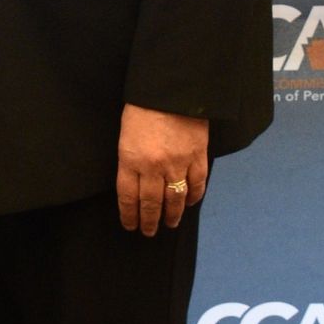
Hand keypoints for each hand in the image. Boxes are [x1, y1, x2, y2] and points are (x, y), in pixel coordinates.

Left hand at [116, 104, 207, 235]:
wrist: (172, 90)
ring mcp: (178, 163)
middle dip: (150, 221)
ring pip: (175, 198)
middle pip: (152, 203)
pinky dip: (194, 196)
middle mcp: (154, 167)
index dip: (129, 215)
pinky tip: (189, 203)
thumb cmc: (142, 108)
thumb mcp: (125, 135)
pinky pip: (197, 183)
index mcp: (131, 160)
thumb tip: (135, 183)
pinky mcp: (198, 156)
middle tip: (149, 232)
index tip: (131, 226)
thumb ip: (130, 160)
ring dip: (172, 215)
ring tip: (169, 224)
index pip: (128, 197)